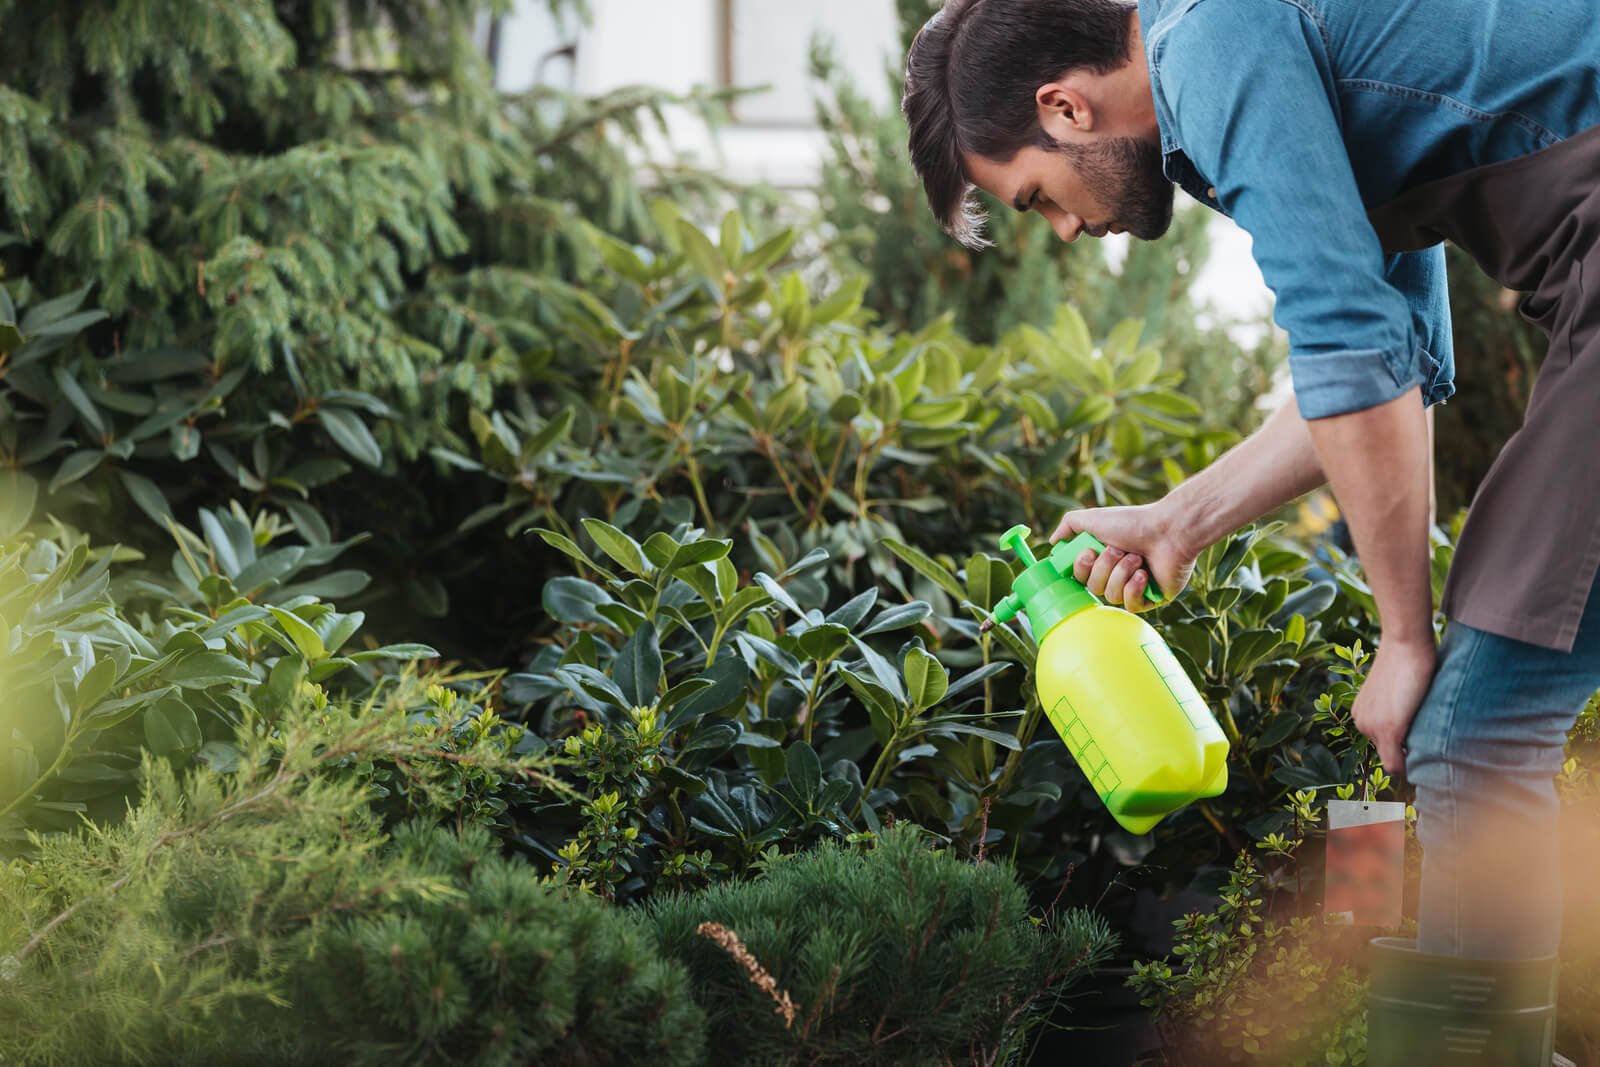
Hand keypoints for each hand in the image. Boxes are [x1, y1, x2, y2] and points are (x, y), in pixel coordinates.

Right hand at [1050, 502, 1196, 612]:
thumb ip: (1068, 525)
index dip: (1081, 568)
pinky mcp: (1151, 599)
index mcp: (1103, 558)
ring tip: (1137, 558)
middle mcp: (1116, 574)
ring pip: (1110, 596)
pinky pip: (1131, 606)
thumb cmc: (1133, 522)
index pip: (1080, 576)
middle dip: (1104, 567)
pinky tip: (1145, 574)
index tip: (1088, 552)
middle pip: (1093, 587)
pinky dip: (1134, 588)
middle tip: (1118, 550)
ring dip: (1121, 574)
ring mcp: (1133, 588)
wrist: (1169, 530)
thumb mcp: (1092, 518)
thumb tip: (1053, 543)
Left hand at [1352, 636, 1437, 777]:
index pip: (1380, 743)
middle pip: (1387, 752)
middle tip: (1424, 733)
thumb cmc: (1407, 658)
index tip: (1417, 738)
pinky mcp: (1387, 730)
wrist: (1405, 643)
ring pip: (1393, 758)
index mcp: (1362, 712)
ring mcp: (1371, 727)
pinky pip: (1395, 765)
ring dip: (1410, 754)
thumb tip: (1411, 718)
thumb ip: (1396, 705)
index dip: (1401, 743)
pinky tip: (1424, 760)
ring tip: (1426, 734)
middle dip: (1405, 748)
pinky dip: (1406, 768)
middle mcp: (1361, 722)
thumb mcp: (1396, 686)